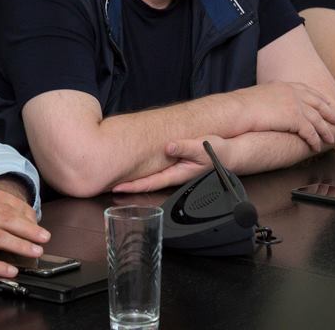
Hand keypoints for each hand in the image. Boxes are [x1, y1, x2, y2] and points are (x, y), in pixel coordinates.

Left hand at [112, 136, 227, 192]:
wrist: (228, 154)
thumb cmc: (217, 152)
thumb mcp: (203, 147)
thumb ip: (186, 148)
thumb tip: (168, 147)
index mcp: (177, 174)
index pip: (150, 183)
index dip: (133, 186)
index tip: (117, 187)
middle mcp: (172, 174)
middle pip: (145, 182)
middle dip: (127, 184)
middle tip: (106, 183)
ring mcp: (173, 170)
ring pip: (149, 176)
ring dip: (133, 177)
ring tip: (114, 175)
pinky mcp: (174, 164)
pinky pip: (154, 169)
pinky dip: (142, 169)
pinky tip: (133, 166)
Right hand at [234, 81, 334, 150]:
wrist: (237, 110)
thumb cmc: (241, 107)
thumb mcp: (259, 96)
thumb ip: (270, 99)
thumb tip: (269, 106)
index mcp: (284, 86)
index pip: (306, 90)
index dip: (318, 98)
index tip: (326, 102)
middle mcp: (292, 93)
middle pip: (317, 103)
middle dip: (329, 112)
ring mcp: (295, 105)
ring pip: (317, 119)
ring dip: (325, 130)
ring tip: (331, 139)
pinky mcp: (295, 118)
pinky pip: (310, 132)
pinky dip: (315, 140)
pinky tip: (317, 147)